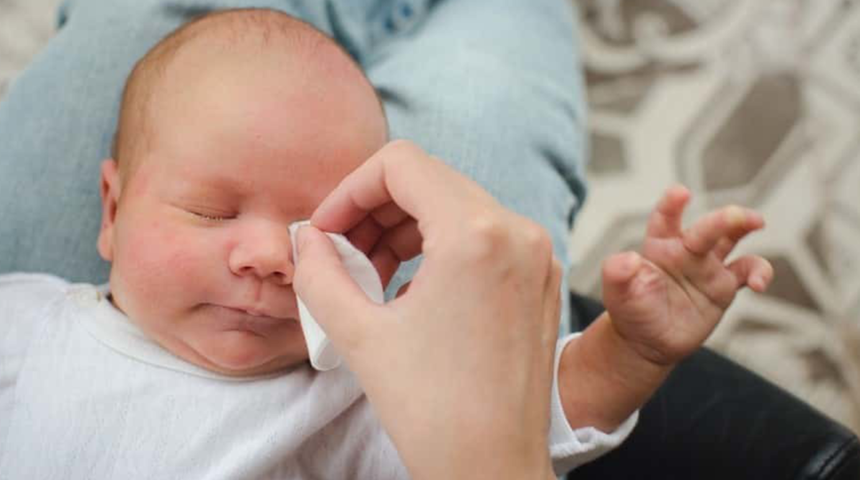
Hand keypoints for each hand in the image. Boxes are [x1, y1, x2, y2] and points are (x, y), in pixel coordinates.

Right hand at [292, 140, 560, 479]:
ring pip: (456, 206)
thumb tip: (307, 238)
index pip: (401, 164)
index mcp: (476, 235)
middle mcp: (517, 232)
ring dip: (404, 228)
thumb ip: (319, 272)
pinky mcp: (541, 279)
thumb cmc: (434, 412)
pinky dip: (439, 247)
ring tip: (370, 276)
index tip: (327, 230)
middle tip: (341, 255)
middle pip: (430, 181)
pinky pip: (483, 236)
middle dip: (374, 211)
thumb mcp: (357, 334)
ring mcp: (537, 256)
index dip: (350, 189)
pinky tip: (410, 288)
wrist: (493, 468)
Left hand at [602, 185, 772, 365]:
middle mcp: (685, 250)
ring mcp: (707, 265)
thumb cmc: (630, 310)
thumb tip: (627, 259)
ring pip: (731, 238)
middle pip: (706, 228)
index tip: (680, 192)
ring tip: (757, 223)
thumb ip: (616, 273)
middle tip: (737, 215)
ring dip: (744, 226)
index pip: (665, 219)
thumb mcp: (617, 293)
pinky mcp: (724, 285)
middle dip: (723, 218)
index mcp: (658, 246)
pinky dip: (759, 272)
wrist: (647, 340)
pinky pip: (747, 271)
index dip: (671, 204)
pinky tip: (759, 284)